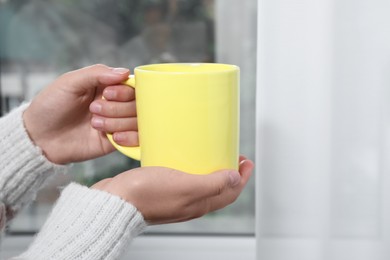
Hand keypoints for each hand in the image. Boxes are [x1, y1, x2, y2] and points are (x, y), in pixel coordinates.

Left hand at [23, 64, 135, 163]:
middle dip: (117, 108)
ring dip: (117, 122)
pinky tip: (114, 137)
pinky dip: (130, 137)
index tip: (107, 94)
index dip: (125, 91)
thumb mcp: (70, 82)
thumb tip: (126, 72)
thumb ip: (97, 73)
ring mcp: (118, 124)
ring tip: (94, 124)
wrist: (39, 137)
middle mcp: (116, 105)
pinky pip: (137, 139)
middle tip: (93, 110)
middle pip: (138, 104)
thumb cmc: (51, 106)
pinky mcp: (117, 143)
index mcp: (107, 87)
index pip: (133, 86)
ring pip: (138, 121)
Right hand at [92, 156, 253, 224]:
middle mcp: (190, 202)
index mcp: (199, 203)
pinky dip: (191, 168)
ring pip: (202, 183)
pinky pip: (184, 178)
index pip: (230, 192)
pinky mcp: (163, 188)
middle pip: (218, 189)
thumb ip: (211, 184)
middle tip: (232, 156)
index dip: (242, 177)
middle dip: (229, 173)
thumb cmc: (145, 194)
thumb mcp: (184, 186)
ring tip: (212, 154)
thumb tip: (234, 178)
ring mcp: (176, 196)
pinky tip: (184, 156)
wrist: (115, 201)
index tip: (247, 161)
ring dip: (211, 170)